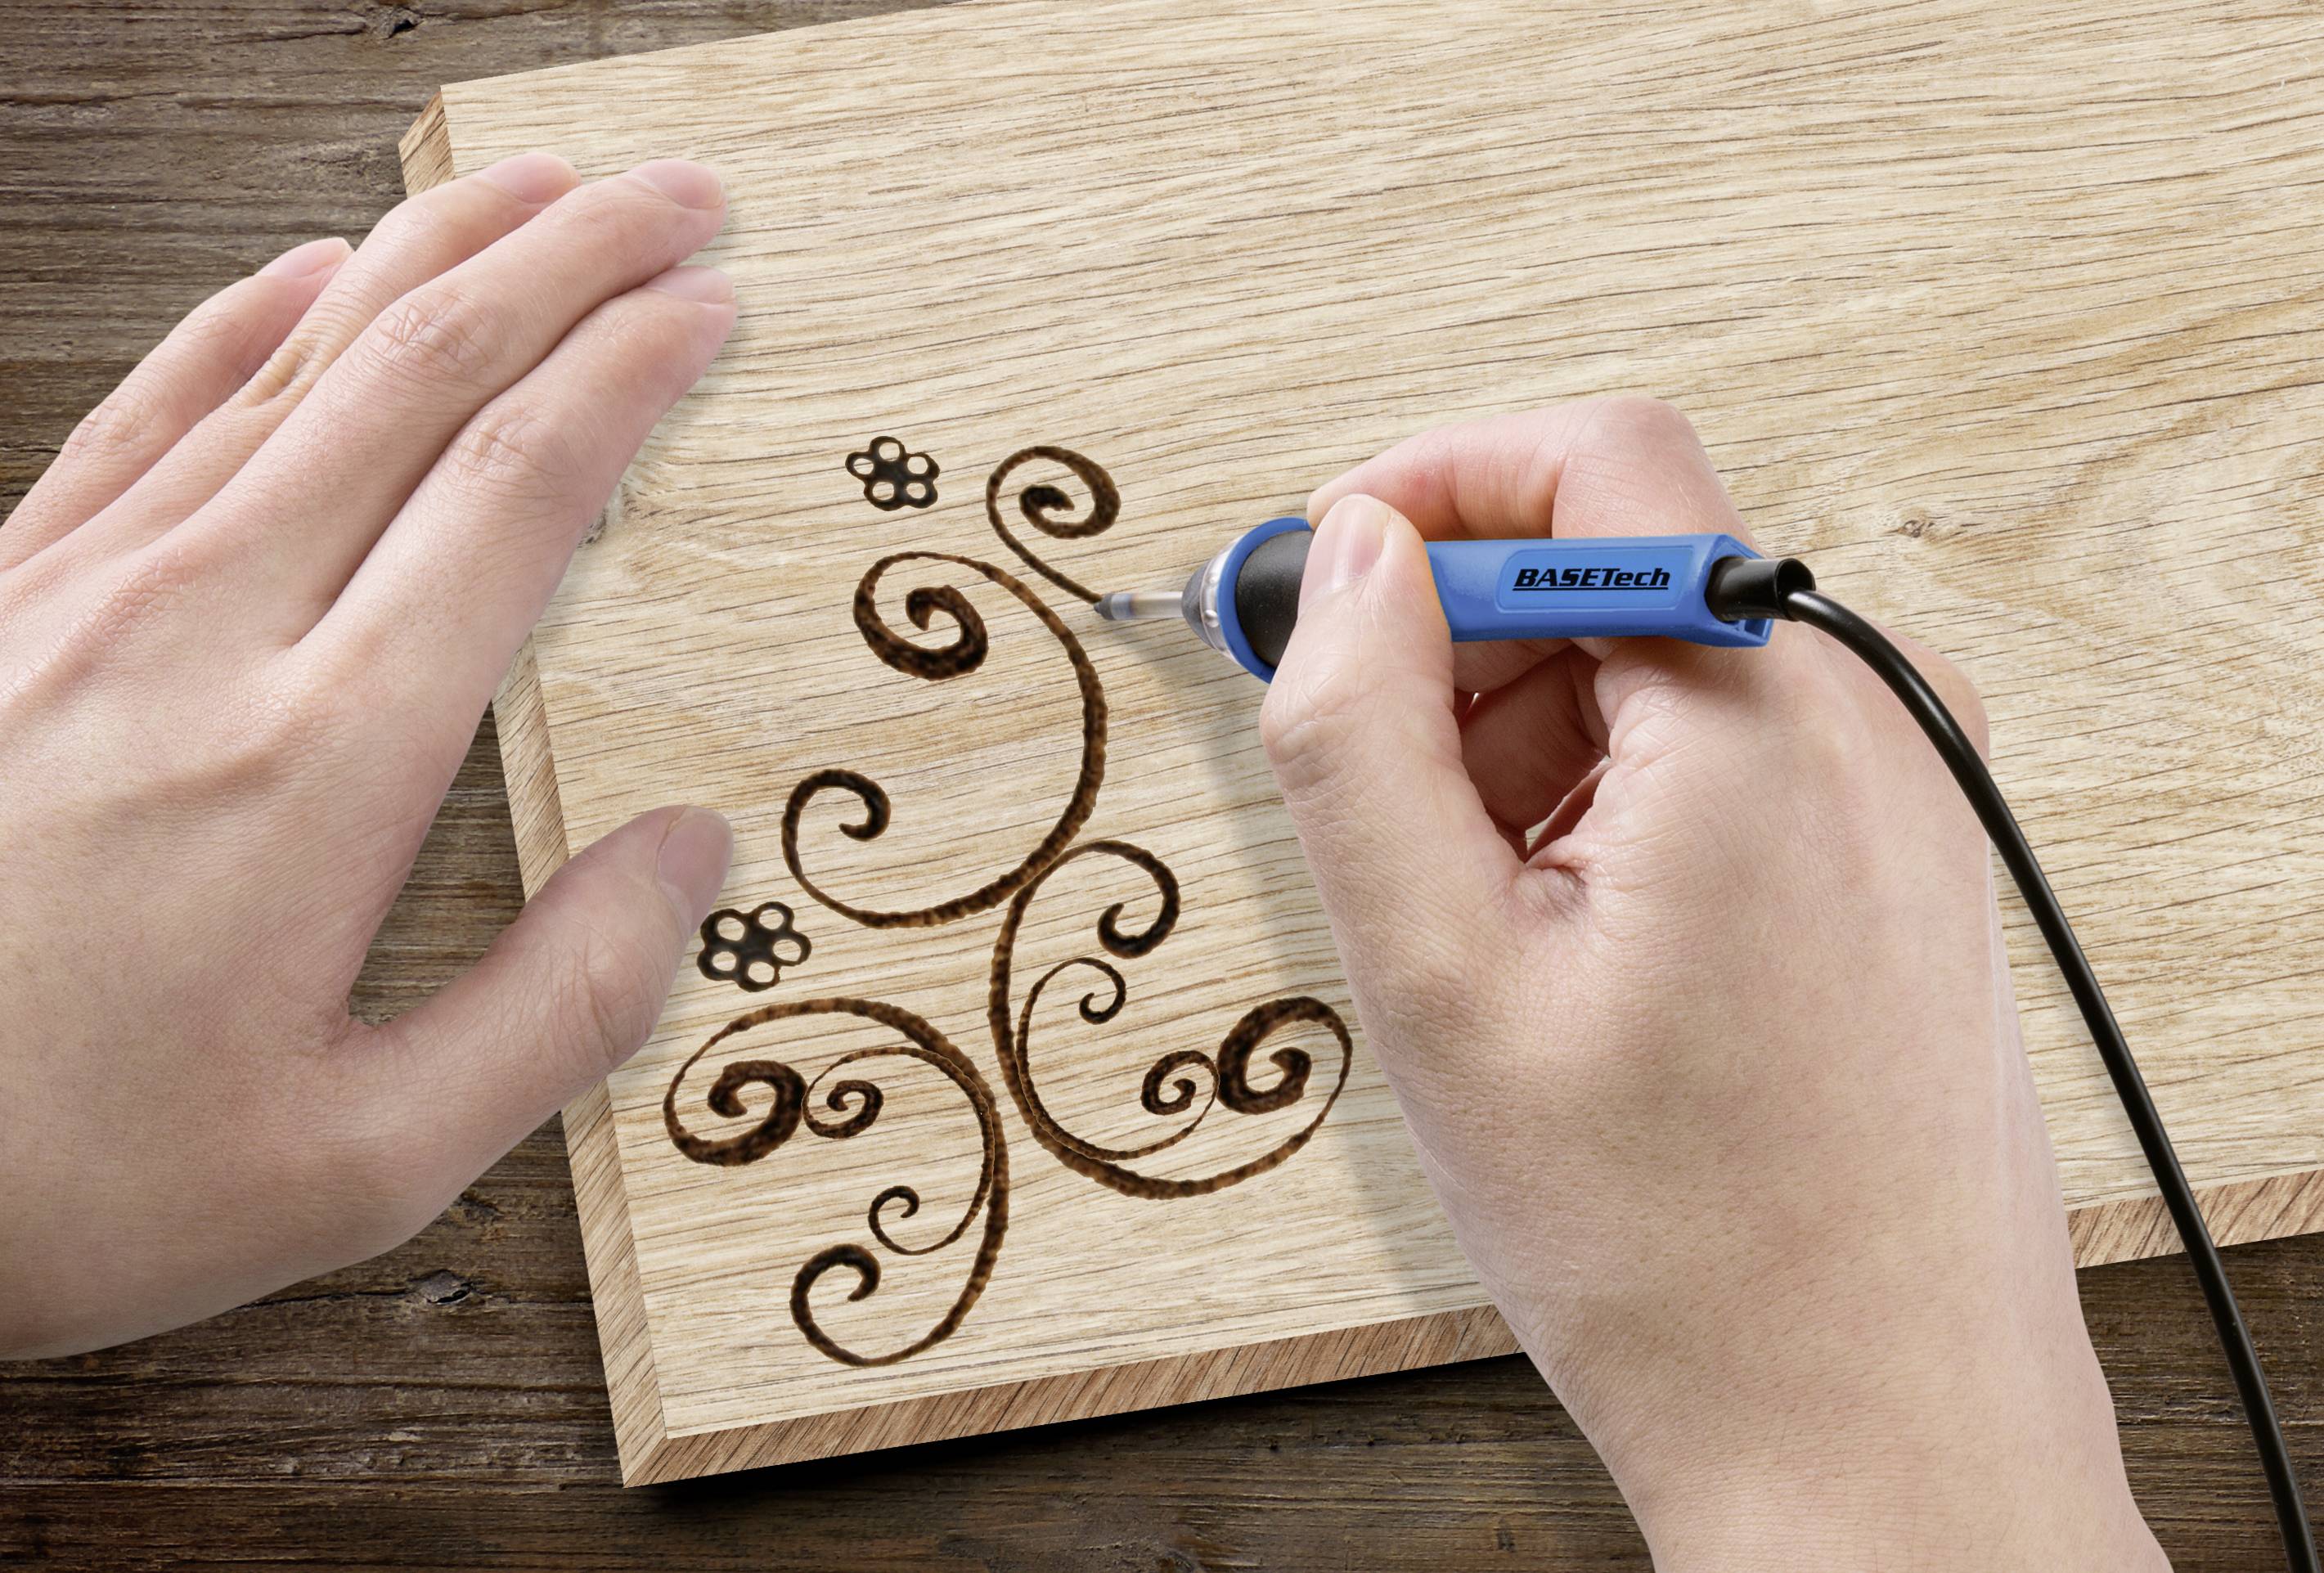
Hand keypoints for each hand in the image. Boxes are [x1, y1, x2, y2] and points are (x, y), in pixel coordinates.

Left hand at [0, 154, 737, 1358]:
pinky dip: (243, 319)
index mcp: (318, 763)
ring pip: (292, 362)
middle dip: (569, 259)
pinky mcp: (2, 603)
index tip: (711, 306)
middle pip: (420, 376)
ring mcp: (82, 601)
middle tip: (671, 200)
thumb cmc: (65, 1174)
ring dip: (432, 254)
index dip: (630, 374)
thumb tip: (688, 855)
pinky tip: (304, 270)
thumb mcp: (359, 1161)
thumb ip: (560, 1006)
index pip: (514, 492)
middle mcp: (200, 636)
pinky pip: (148, 410)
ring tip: (533, 193)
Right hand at [1261, 399, 2166, 1569]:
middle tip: (1381, 806)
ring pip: (1669, 664)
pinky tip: (1570, 946)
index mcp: (1767, 716)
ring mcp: (1910, 794)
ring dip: (1531, 744)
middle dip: (1465, 651)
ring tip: (1484, 923)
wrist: (1872, 1431)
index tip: (1329, 581)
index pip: (1596, 457)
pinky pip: (1733, 752)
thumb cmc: (1677, 1244)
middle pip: (1623, 562)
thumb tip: (1349, 557)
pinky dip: (1615, 802)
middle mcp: (1874, 722)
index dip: (1430, 488)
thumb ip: (1360, 731)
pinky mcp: (1906, 862)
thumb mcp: (1440, 976)